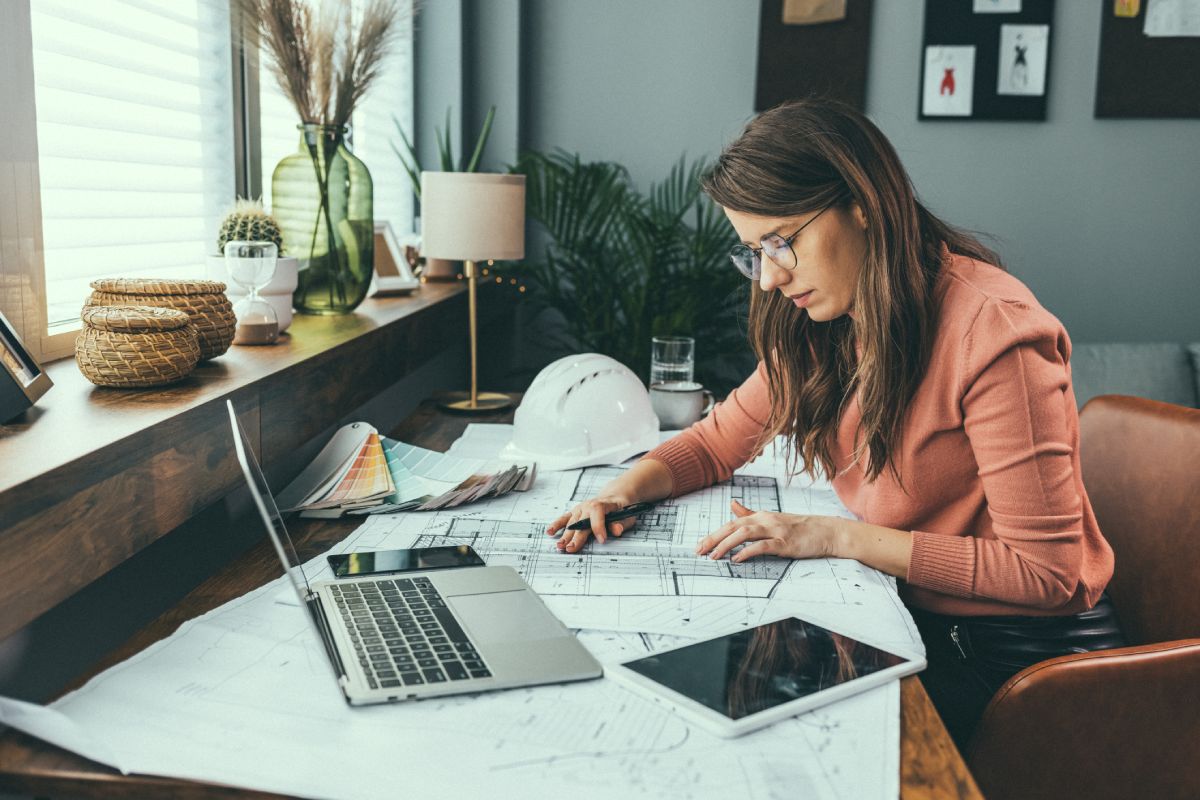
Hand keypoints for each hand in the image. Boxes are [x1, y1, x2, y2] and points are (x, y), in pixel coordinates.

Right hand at [546, 496, 639, 552]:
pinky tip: (550, 532)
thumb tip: (617, 530)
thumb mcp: (627, 515)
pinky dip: (557, 525)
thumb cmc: (621, 507)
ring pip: (571, 523)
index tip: (601, 539)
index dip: (599, 526)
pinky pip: (564, 518)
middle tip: (572, 549)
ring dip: (565, 535)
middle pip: (581, 522)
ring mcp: (580, 509)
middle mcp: (589, 505)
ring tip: (560, 546)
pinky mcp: (575, 513)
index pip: (598, 513)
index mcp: (603, 504)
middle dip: (576, 536)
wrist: (614, 496)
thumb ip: (622, 523)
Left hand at [696, 500, 841, 562]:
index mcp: (761, 515)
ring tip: (714, 556)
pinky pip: (763, 546)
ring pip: (744, 533)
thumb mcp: (772, 517)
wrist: (827, 531)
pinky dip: (748, 552)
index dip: (714, 534)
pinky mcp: (785, 542)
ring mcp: (776, 530)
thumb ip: (750, 513)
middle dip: (714, 538)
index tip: (700, 545)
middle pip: (733, 527)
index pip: (731, 523)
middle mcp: (765, 520)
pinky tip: (737, 559)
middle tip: (699, 551)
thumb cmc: (800, 527)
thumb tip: (731, 504)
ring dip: (726, 544)